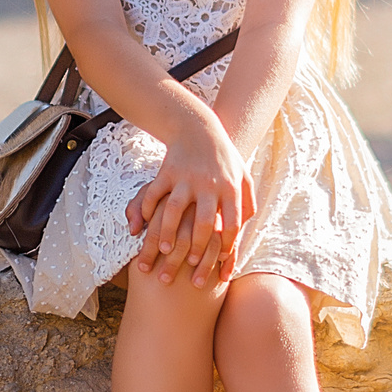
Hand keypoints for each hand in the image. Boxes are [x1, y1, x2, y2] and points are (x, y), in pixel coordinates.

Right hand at [127, 119, 255, 287]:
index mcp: (230, 188)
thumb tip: (243, 233)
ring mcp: (186, 178)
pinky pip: (154, 194)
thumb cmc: (224, 159)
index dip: (226, 246)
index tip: (218, 261)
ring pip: (174, 210)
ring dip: (167, 233)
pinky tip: (144, 225)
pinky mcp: (167, 171)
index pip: (232, 224)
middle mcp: (209, 184)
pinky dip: (147, 210)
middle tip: (188, 263)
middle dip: (196, 247)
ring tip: (163, 250)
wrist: (199, 128)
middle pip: (203, 223)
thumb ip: (247, 205)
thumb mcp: (243, 177)